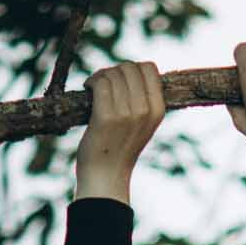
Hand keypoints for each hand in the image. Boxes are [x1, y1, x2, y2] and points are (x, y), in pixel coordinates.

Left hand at [75, 59, 166, 200]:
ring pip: (112, 74)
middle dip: (113, 71)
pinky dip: (91, 82)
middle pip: (129, 68)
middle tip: (103, 83)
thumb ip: (143, 99)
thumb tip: (130, 68)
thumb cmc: (120, 148)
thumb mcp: (143, 124)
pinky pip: (100, 84)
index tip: (121, 79)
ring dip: (100, 76)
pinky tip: (87, 89)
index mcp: (158, 110)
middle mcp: (145, 111)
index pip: (150, 68)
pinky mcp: (106, 118)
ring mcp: (126, 114)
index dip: (132, 67)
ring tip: (94, 87)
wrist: (106, 177)